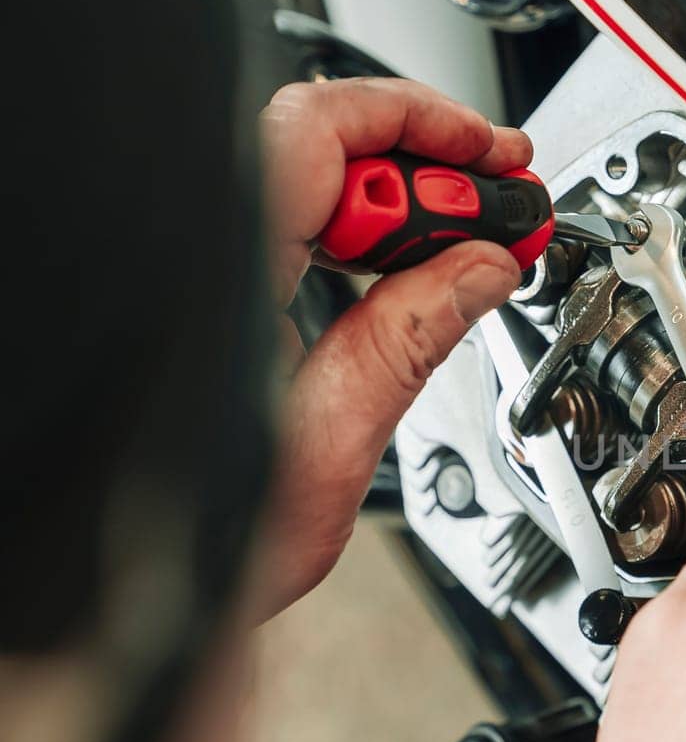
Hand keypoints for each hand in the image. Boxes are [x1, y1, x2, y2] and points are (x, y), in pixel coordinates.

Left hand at [242, 78, 532, 622]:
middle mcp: (190, 257)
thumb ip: (409, 340)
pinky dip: (341, 247)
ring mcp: (188, 280)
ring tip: (461, 258)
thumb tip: (480, 270)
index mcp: (219, 270)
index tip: (494, 160)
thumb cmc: (192, 553)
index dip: (423, 125)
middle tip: (498, 219)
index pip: (324, 128)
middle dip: (421, 175)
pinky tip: (393, 284)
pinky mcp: (193, 307)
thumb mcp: (331, 447)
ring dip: (387, 215)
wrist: (131, 616)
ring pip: (298, 191)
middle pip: (317, 151)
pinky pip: (274, 238)